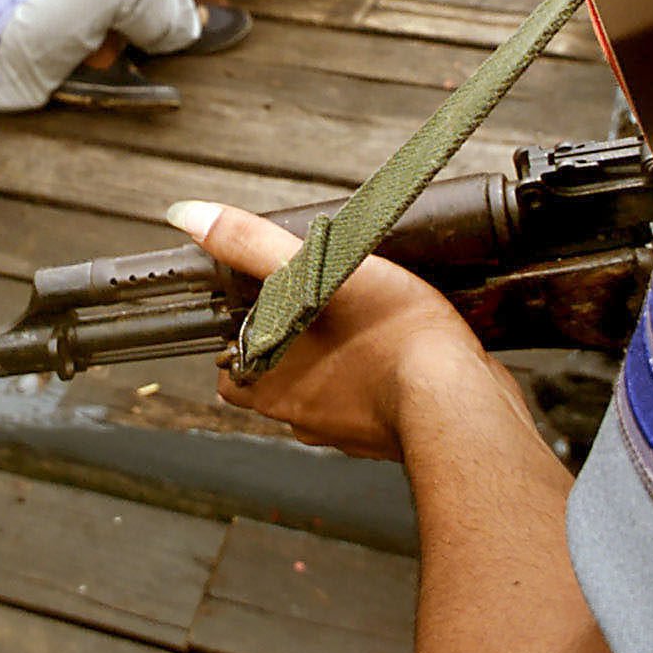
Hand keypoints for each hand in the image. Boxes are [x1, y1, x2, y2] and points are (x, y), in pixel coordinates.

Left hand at [168, 201, 523, 460]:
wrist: (460, 402)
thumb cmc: (393, 340)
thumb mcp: (316, 271)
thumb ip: (252, 244)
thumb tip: (191, 217)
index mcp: (269, 384)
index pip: (230, 365)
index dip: (242, 333)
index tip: (263, 307)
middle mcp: (301, 417)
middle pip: (275, 378)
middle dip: (291, 344)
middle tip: (317, 306)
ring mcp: (347, 432)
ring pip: (324, 392)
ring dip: (336, 363)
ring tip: (362, 321)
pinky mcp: (389, 435)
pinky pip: (370, 405)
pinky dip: (378, 380)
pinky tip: (399, 350)